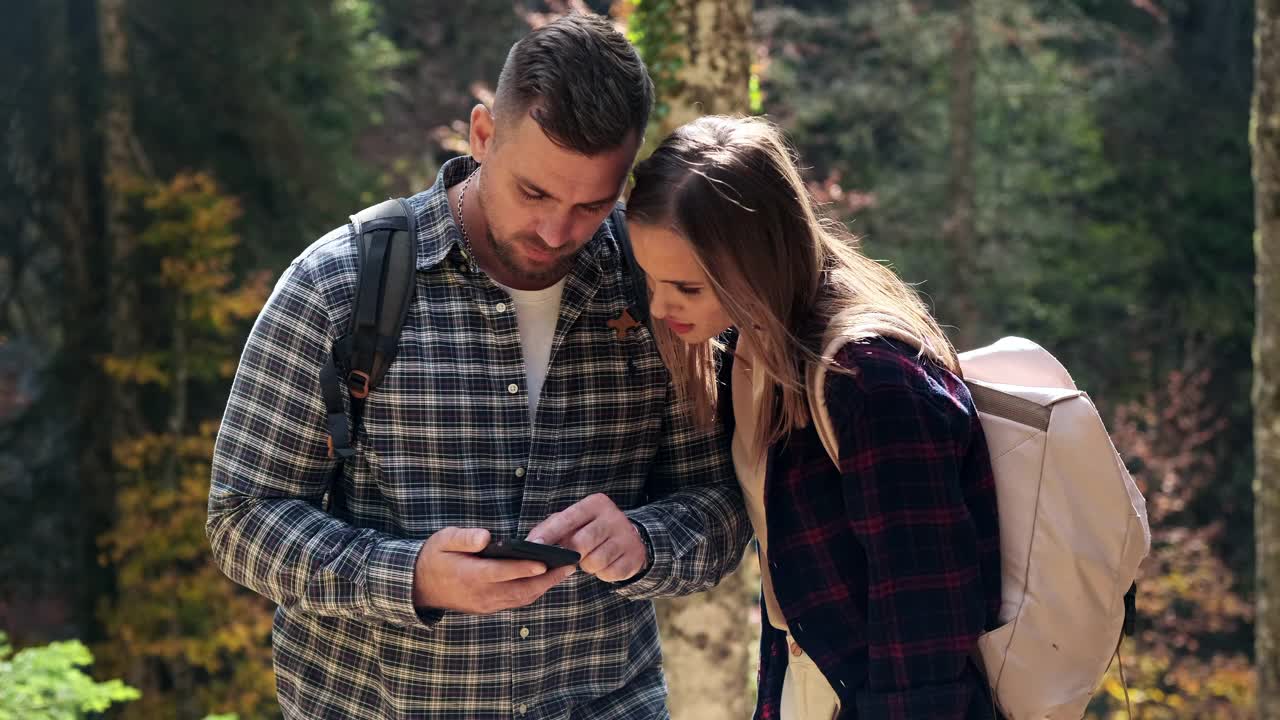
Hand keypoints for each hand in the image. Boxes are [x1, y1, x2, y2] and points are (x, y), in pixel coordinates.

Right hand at [412, 527, 575, 613]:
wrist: (418, 586)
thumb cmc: (434, 556)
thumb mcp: (443, 539)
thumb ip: (464, 537)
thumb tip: (486, 537)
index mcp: (469, 575)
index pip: (500, 572)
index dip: (522, 568)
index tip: (543, 562)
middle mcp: (481, 594)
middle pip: (519, 590)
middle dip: (547, 579)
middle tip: (569, 565)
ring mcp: (486, 604)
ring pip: (521, 598)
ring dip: (545, 586)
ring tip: (565, 570)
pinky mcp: (489, 608)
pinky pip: (516, 601)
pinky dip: (534, 592)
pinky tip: (547, 579)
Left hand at [526, 494, 647, 582]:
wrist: (631, 538)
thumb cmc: (593, 529)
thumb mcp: (575, 521)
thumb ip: (551, 527)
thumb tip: (530, 543)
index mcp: (595, 504)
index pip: (567, 519)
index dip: (549, 534)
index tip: (533, 546)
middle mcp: (613, 517)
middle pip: (581, 543)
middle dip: (571, 555)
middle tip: (571, 556)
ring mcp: (626, 537)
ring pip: (594, 561)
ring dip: (587, 565)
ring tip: (591, 558)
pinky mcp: (634, 557)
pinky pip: (609, 573)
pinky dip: (602, 573)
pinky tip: (606, 564)